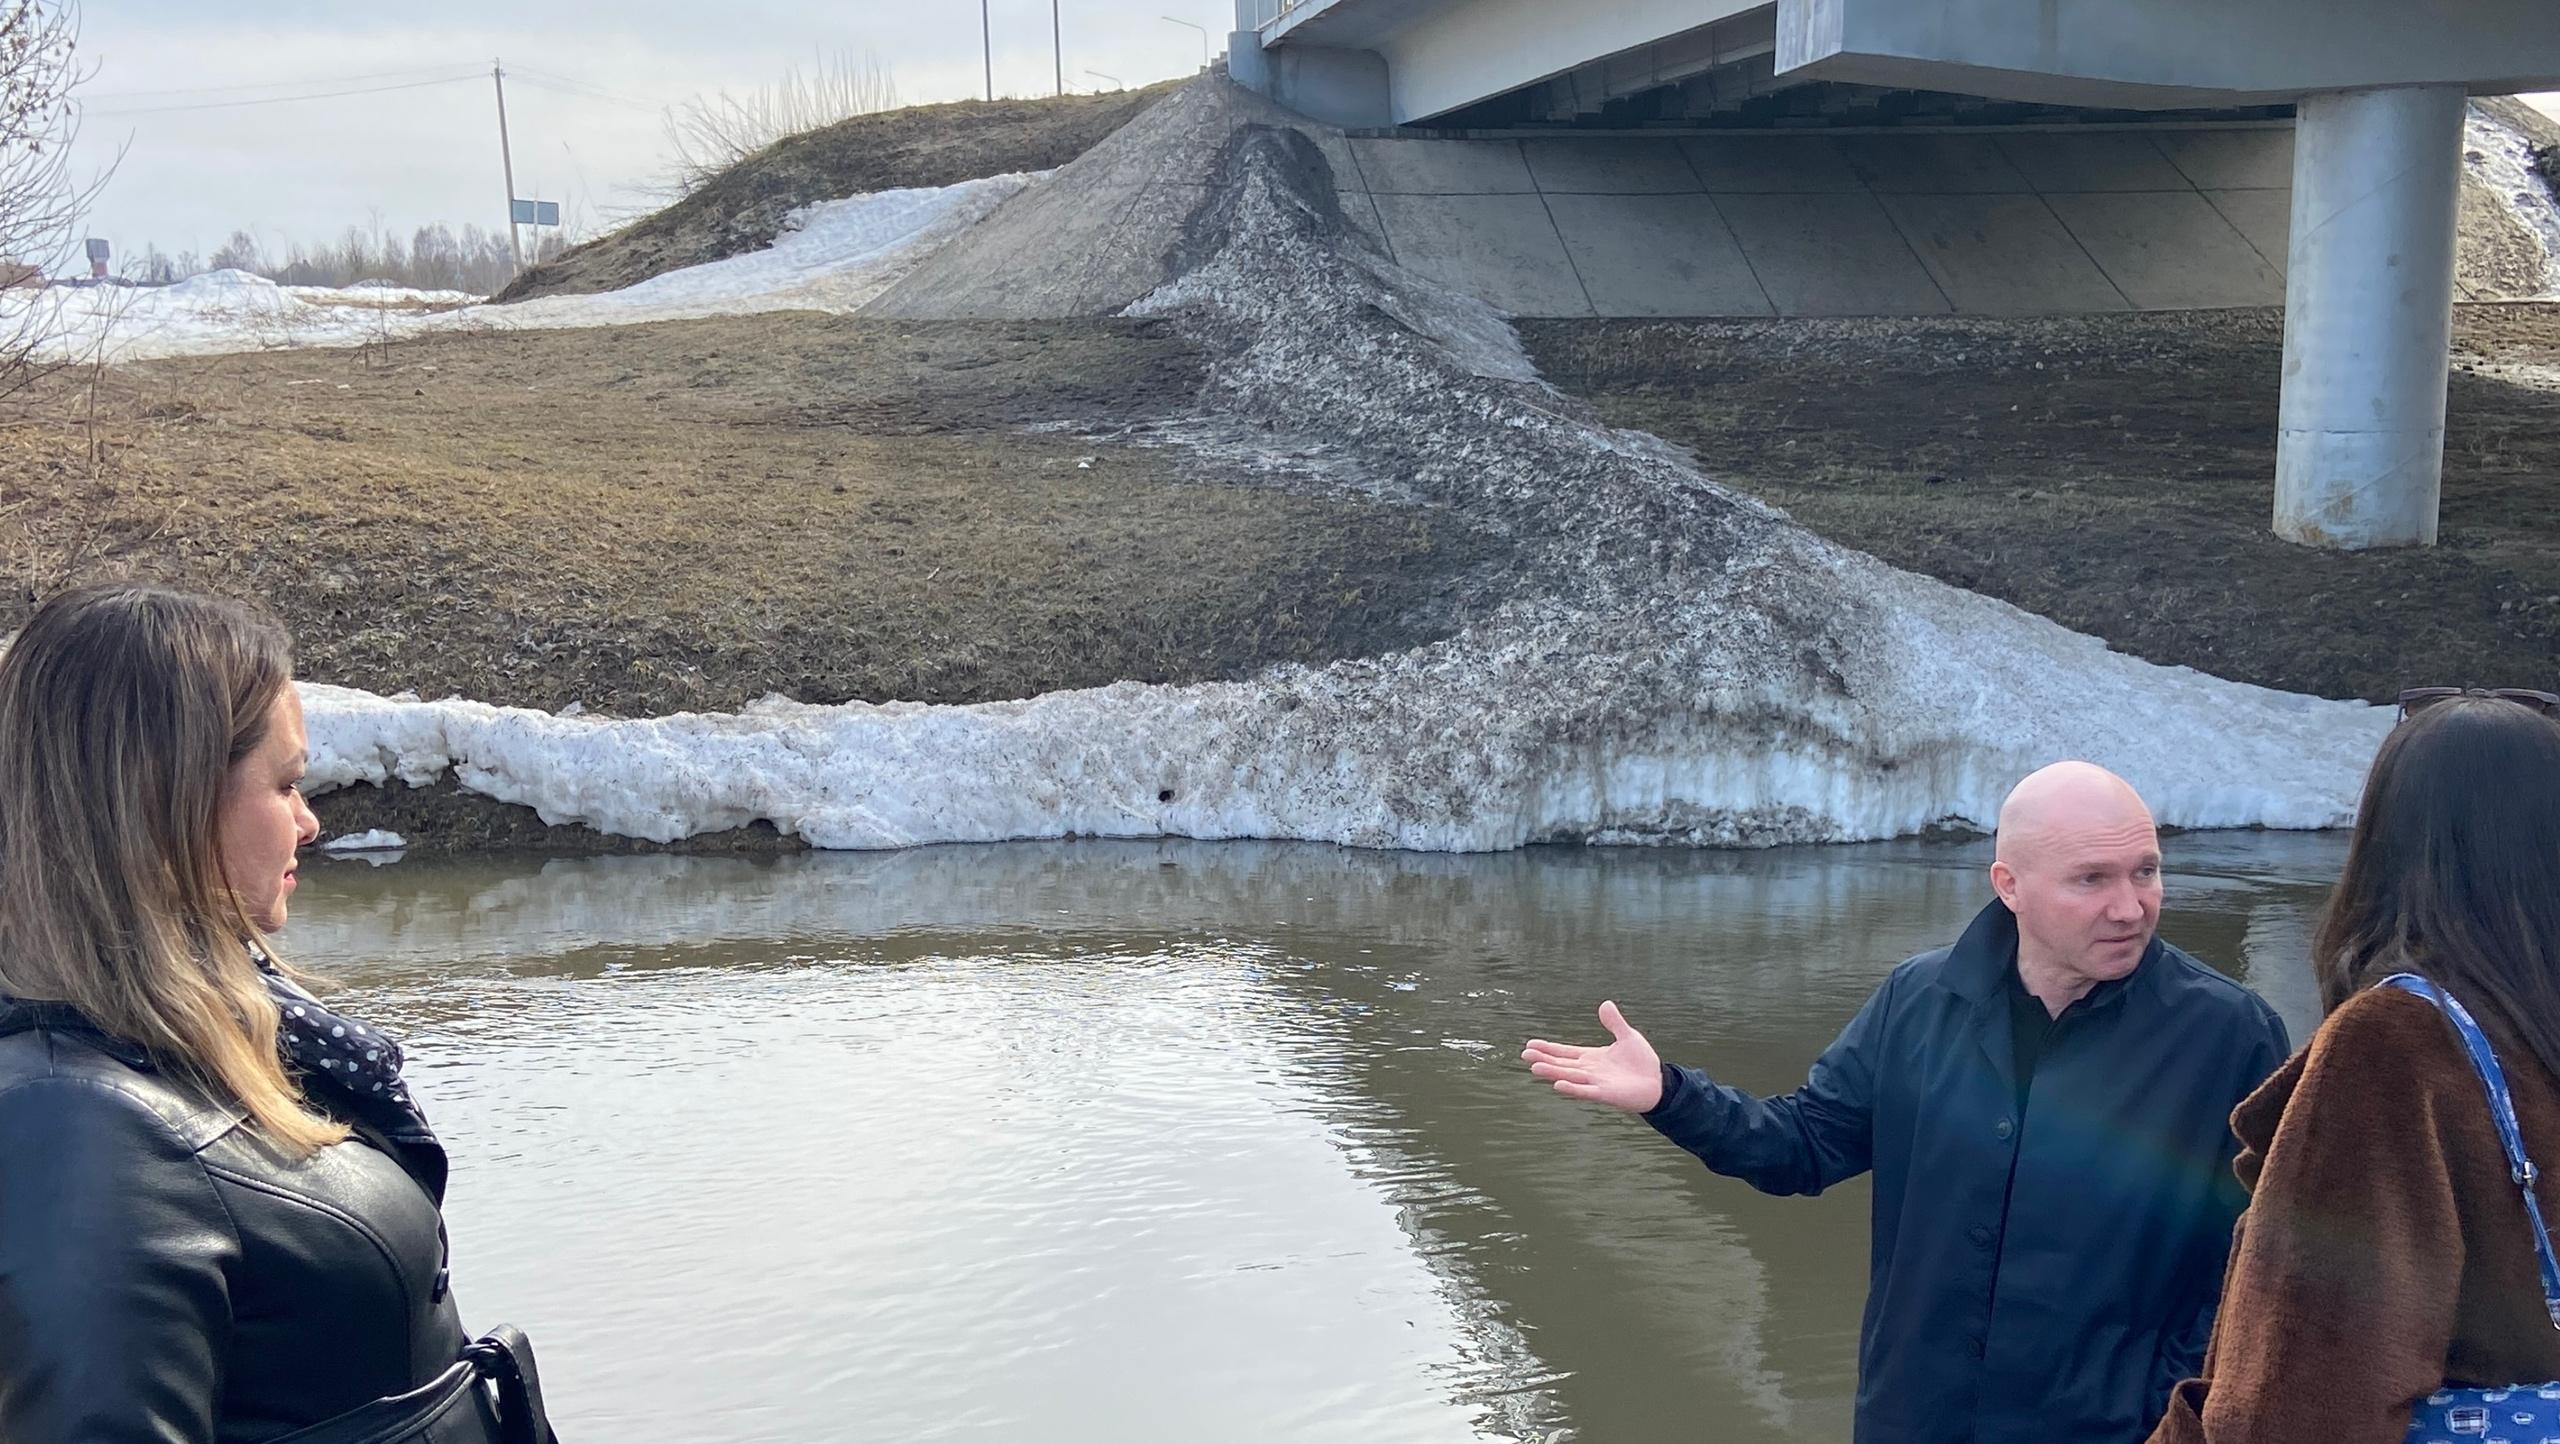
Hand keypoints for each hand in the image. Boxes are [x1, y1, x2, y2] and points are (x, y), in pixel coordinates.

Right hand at [1522, 1001, 1664, 1112]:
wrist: (1659, 1083)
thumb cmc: (1642, 1062)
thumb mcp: (1628, 1036)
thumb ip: (1615, 1023)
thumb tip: (1605, 1004)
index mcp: (1591, 1058)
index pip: (1565, 1052)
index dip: (1548, 1048)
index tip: (1530, 1044)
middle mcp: (1589, 1071)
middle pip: (1562, 1064)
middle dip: (1544, 1059)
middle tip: (1525, 1054)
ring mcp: (1595, 1083)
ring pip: (1569, 1076)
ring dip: (1552, 1072)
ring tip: (1534, 1067)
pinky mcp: (1605, 1094)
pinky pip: (1585, 1091)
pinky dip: (1572, 1089)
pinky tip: (1557, 1085)